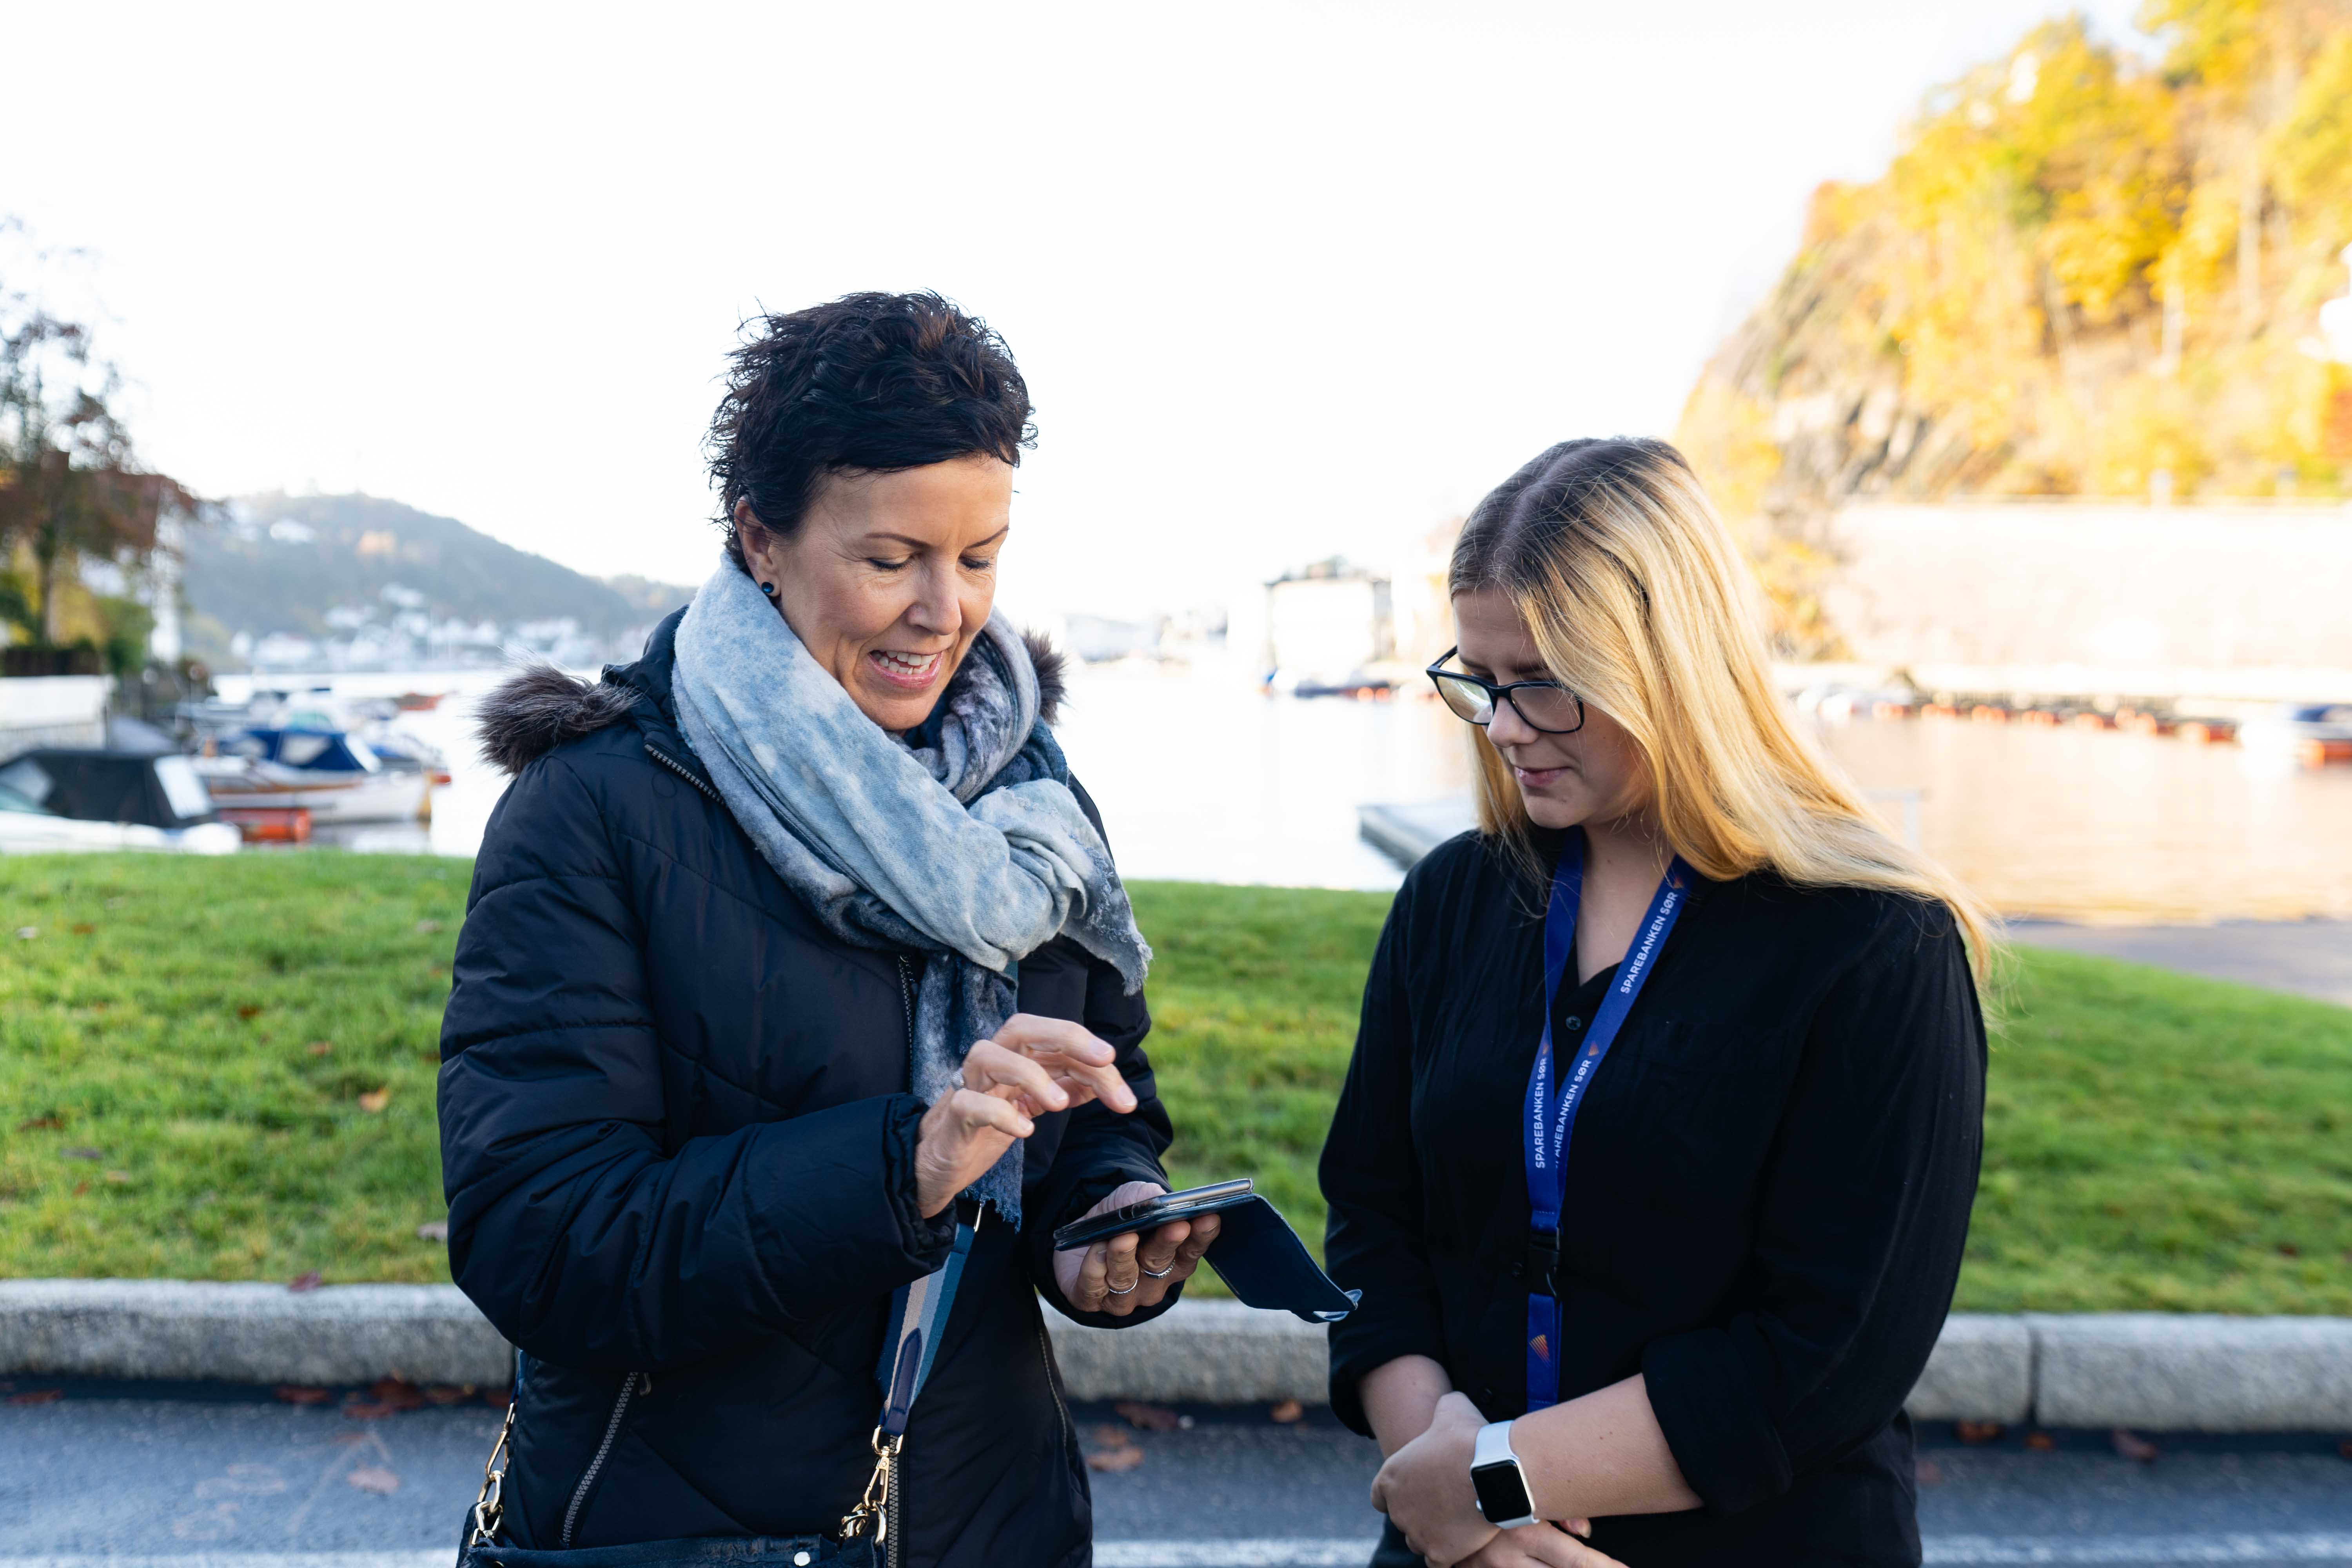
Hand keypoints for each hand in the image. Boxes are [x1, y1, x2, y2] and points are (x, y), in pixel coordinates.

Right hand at [913, 1015, 1136, 1217]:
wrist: (933, 1166)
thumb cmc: (982, 1129)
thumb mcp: (1029, 1106)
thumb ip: (1063, 1088)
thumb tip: (1104, 1081)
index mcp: (1013, 1058)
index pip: (1056, 1042)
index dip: (1094, 1060)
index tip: (1126, 1095)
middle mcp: (990, 1063)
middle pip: (1022, 1028)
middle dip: (1067, 1036)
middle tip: (1106, 1058)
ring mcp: (967, 1086)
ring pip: (989, 1055)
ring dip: (1030, 1073)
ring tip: (1062, 1104)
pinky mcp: (951, 1116)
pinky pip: (969, 1103)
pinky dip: (999, 1113)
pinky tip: (1026, 1131)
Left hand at [1052, 1181, 1222, 1316]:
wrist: (1080, 1231)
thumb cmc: (1119, 1215)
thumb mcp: (1134, 1197)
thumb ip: (1149, 1198)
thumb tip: (1160, 1201)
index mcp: (1172, 1260)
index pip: (1192, 1251)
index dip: (1201, 1235)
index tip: (1208, 1217)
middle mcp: (1151, 1283)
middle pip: (1161, 1265)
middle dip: (1167, 1243)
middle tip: (1175, 1226)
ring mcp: (1122, 1296)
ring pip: (1126, 1281)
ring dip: (1124, 1257)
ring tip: (1124, 1237)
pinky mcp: (1089, 1300)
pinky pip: (1093, 1290)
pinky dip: (1094, 1270)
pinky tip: (1096, 1251)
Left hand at [1373, 1391, 1613, 1567]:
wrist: (1495, 1471)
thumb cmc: (1470, 1439)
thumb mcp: (1450, 1408)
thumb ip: (1440, 1410)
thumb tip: (1446, 1405)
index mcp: (1391, 1477)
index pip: (1379, 1496)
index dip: (1397, 1495)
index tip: (1418, 1492)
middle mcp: (1397, 1509)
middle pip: (1402, 1520)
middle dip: (1420, 1515)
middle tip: (1446, 1506)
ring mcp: (1417, 1534)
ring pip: (1419, 1543)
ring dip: (1433, 1536)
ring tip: (1458, 1524)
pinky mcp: (1439, 1554)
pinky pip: (1438, 1562)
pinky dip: (1449, 1555)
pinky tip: (1464, 1544)